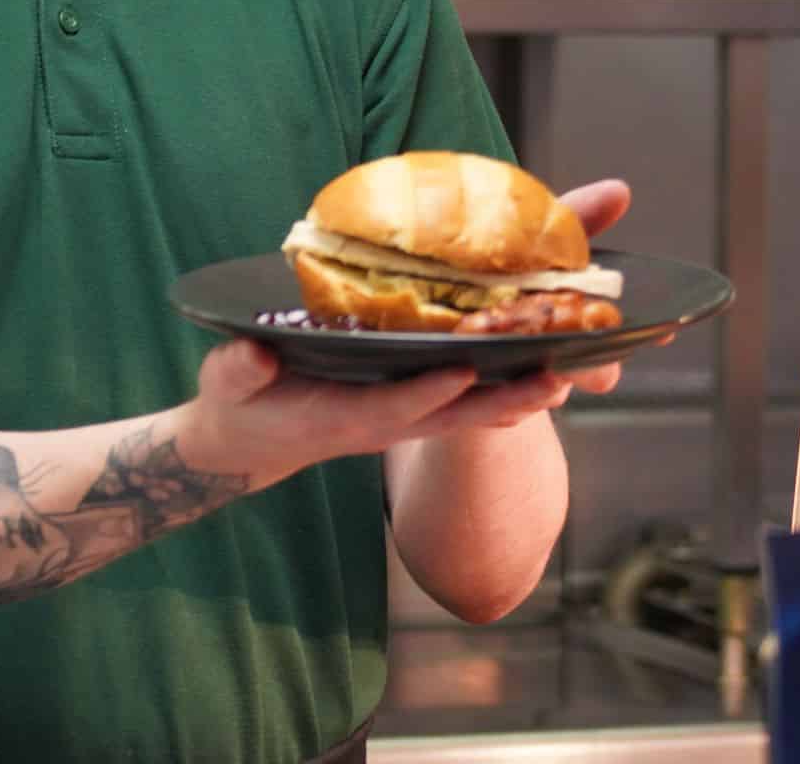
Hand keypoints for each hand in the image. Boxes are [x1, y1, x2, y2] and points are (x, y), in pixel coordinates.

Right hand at [178, 175, 642, 483]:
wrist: (248, 443)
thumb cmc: (239, 404)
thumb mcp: (228, 386)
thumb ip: (238, 371)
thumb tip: (252, 355)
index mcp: (341, 417)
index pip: (392, 407)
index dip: (427, 393)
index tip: (463, 372)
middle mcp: (384, 422)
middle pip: (453, 416)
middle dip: (503, 399)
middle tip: (556, 379)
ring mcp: (402, 418)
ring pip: (470, 412)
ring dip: (519, 395)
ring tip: (572, 373)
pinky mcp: (410, 409)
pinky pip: (467, 403)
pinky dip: (505, 390)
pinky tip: (548, 373)